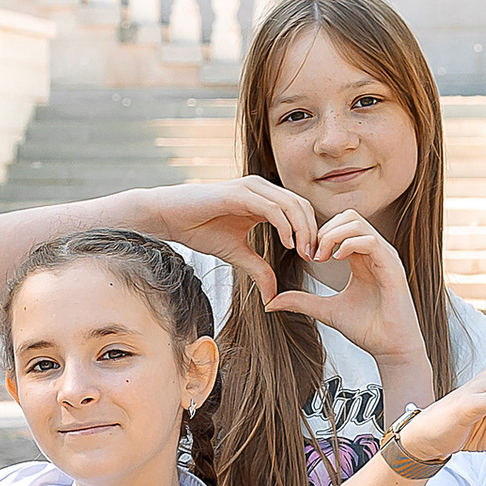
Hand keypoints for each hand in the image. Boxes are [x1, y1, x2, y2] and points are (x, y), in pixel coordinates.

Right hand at [147, 176, 324, 302]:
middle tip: (315, 257)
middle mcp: (261, 189)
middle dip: (313, 232)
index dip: (311, 232)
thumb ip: (258, 269)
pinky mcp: (240, 193)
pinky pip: (272, 207)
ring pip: (291, 205)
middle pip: (302, 205)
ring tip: (305, 253)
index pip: (300, 210)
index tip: (313, 258)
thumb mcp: (237, 254)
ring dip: (303, 230)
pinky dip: (285, 225)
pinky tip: (288, 244)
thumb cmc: (200, 229)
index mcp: (264, 199)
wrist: (170, 217)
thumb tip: (272, 298)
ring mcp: (251, 188)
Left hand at [266, 208, 425, 376]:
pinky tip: (335, 260)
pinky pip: (370, 241)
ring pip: (357, 223)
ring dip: (333, 235)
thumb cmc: (367, 330)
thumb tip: (271, 303)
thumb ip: (302, 301)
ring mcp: (385, 257)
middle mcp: (375, 253)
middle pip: (348, 217)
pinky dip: (349, 244)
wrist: (391, 349)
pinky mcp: (392, 266)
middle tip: (310, 255)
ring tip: (320, 257)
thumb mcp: (326, 311)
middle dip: (324, 230)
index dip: (319, 234)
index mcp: (361, 258)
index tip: (305, 255)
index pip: (341, 225)